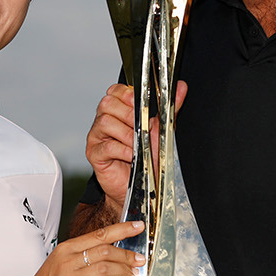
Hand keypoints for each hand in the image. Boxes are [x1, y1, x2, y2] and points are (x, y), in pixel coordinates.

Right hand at [26, 221, 145, 275]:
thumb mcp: (63, 259)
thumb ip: (85, 253)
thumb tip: (112, 250)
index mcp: (67, 248)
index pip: (99, 234)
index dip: (122, 230)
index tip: (137, 227)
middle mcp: (69, 260)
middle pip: (105, 251)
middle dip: (126, 255)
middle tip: (138, 259)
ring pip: (105, 268)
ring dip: (122, 270)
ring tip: (131, 274)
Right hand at [83, 82, 186, 215]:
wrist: (141, 188)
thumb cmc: (148, 158)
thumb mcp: (161, 130)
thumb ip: (169, 108)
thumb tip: (181, 87)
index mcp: (117, 111)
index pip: (115, 91)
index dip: (126, 94)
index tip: (140, 103)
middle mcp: (104, 121)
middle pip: (107, 104)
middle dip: (128, 114)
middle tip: (141, 128)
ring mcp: (96, 137)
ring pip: (105, 123)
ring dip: (127, 134)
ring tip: (138, 146)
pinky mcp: (94, 154)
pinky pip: (107, 146)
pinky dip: (123, 150)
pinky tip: (133, 156)